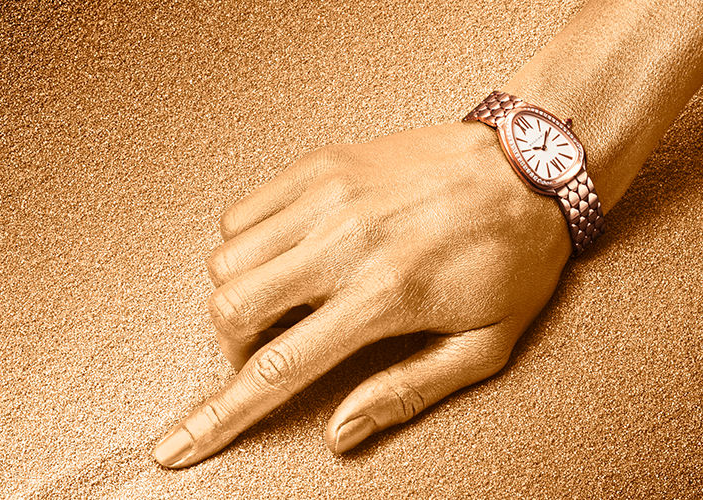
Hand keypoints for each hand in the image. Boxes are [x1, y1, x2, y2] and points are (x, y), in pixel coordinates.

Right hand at [152, 121, 573, 467]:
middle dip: (233, 347)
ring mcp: (329, 195)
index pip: (278, 369)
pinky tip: (289, 254)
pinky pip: (244, 210)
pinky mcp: (323, 164)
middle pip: (231, 307)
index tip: (175, 445)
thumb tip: (341, 432)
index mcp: (386, 295)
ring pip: (227, 257)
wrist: (527, 166)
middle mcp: (346, 241)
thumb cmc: (514, 256)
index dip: (218, 417)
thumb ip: (407, 393)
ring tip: (287, 300)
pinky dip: (247, 244)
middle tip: (271, 349)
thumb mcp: (484, 345)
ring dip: (240, 294)